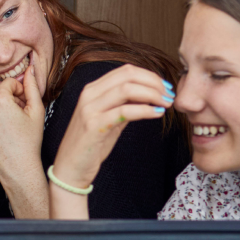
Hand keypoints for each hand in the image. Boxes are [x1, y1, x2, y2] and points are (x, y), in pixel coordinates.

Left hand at [0, 66, 46, 179]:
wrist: (17, 166)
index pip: (9, 83)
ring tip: (10, 125)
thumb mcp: (36, 110)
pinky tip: (0, 132)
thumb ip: (32, 86)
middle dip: (9, 101)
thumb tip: (30, 68)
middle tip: (19, 117)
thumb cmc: (29, 140)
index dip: (20, 92)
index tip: (24, 105)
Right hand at [52, 64, 173, 187]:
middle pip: (128, 75)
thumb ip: (125, 105)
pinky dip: (145, 110)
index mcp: (93, 89)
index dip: (149, 76)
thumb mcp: (110, 119)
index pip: (125, 71)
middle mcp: (89, 94)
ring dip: (152, 94)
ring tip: (166, 103)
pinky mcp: (94, 126)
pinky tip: (157, 114)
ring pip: (127, 89)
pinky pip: (124, 111)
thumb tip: (149, 95)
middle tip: (169, 95)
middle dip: (154, 82)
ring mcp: (90, 109)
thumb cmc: (90, 144)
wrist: (70, 168)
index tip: (165, 87)